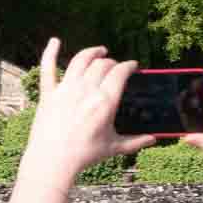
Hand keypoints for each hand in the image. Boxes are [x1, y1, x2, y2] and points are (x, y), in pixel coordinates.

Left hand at [23, 40, 160, 185]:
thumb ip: (136, 142)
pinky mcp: (48, 94)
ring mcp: (65, 90)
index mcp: (105, 101)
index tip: (132, 66)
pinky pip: (48, 68)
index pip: (120, 72)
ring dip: (91, 52)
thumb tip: (154, 139)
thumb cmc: (85, 155)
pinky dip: (50, 52)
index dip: (128, 66)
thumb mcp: (114, 147)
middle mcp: (86, 90)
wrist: (53, 161)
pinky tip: (55, 41)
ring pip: (80, 60)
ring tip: (99, 51)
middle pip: (102, 65)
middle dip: (112, 62)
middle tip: (115, 67)